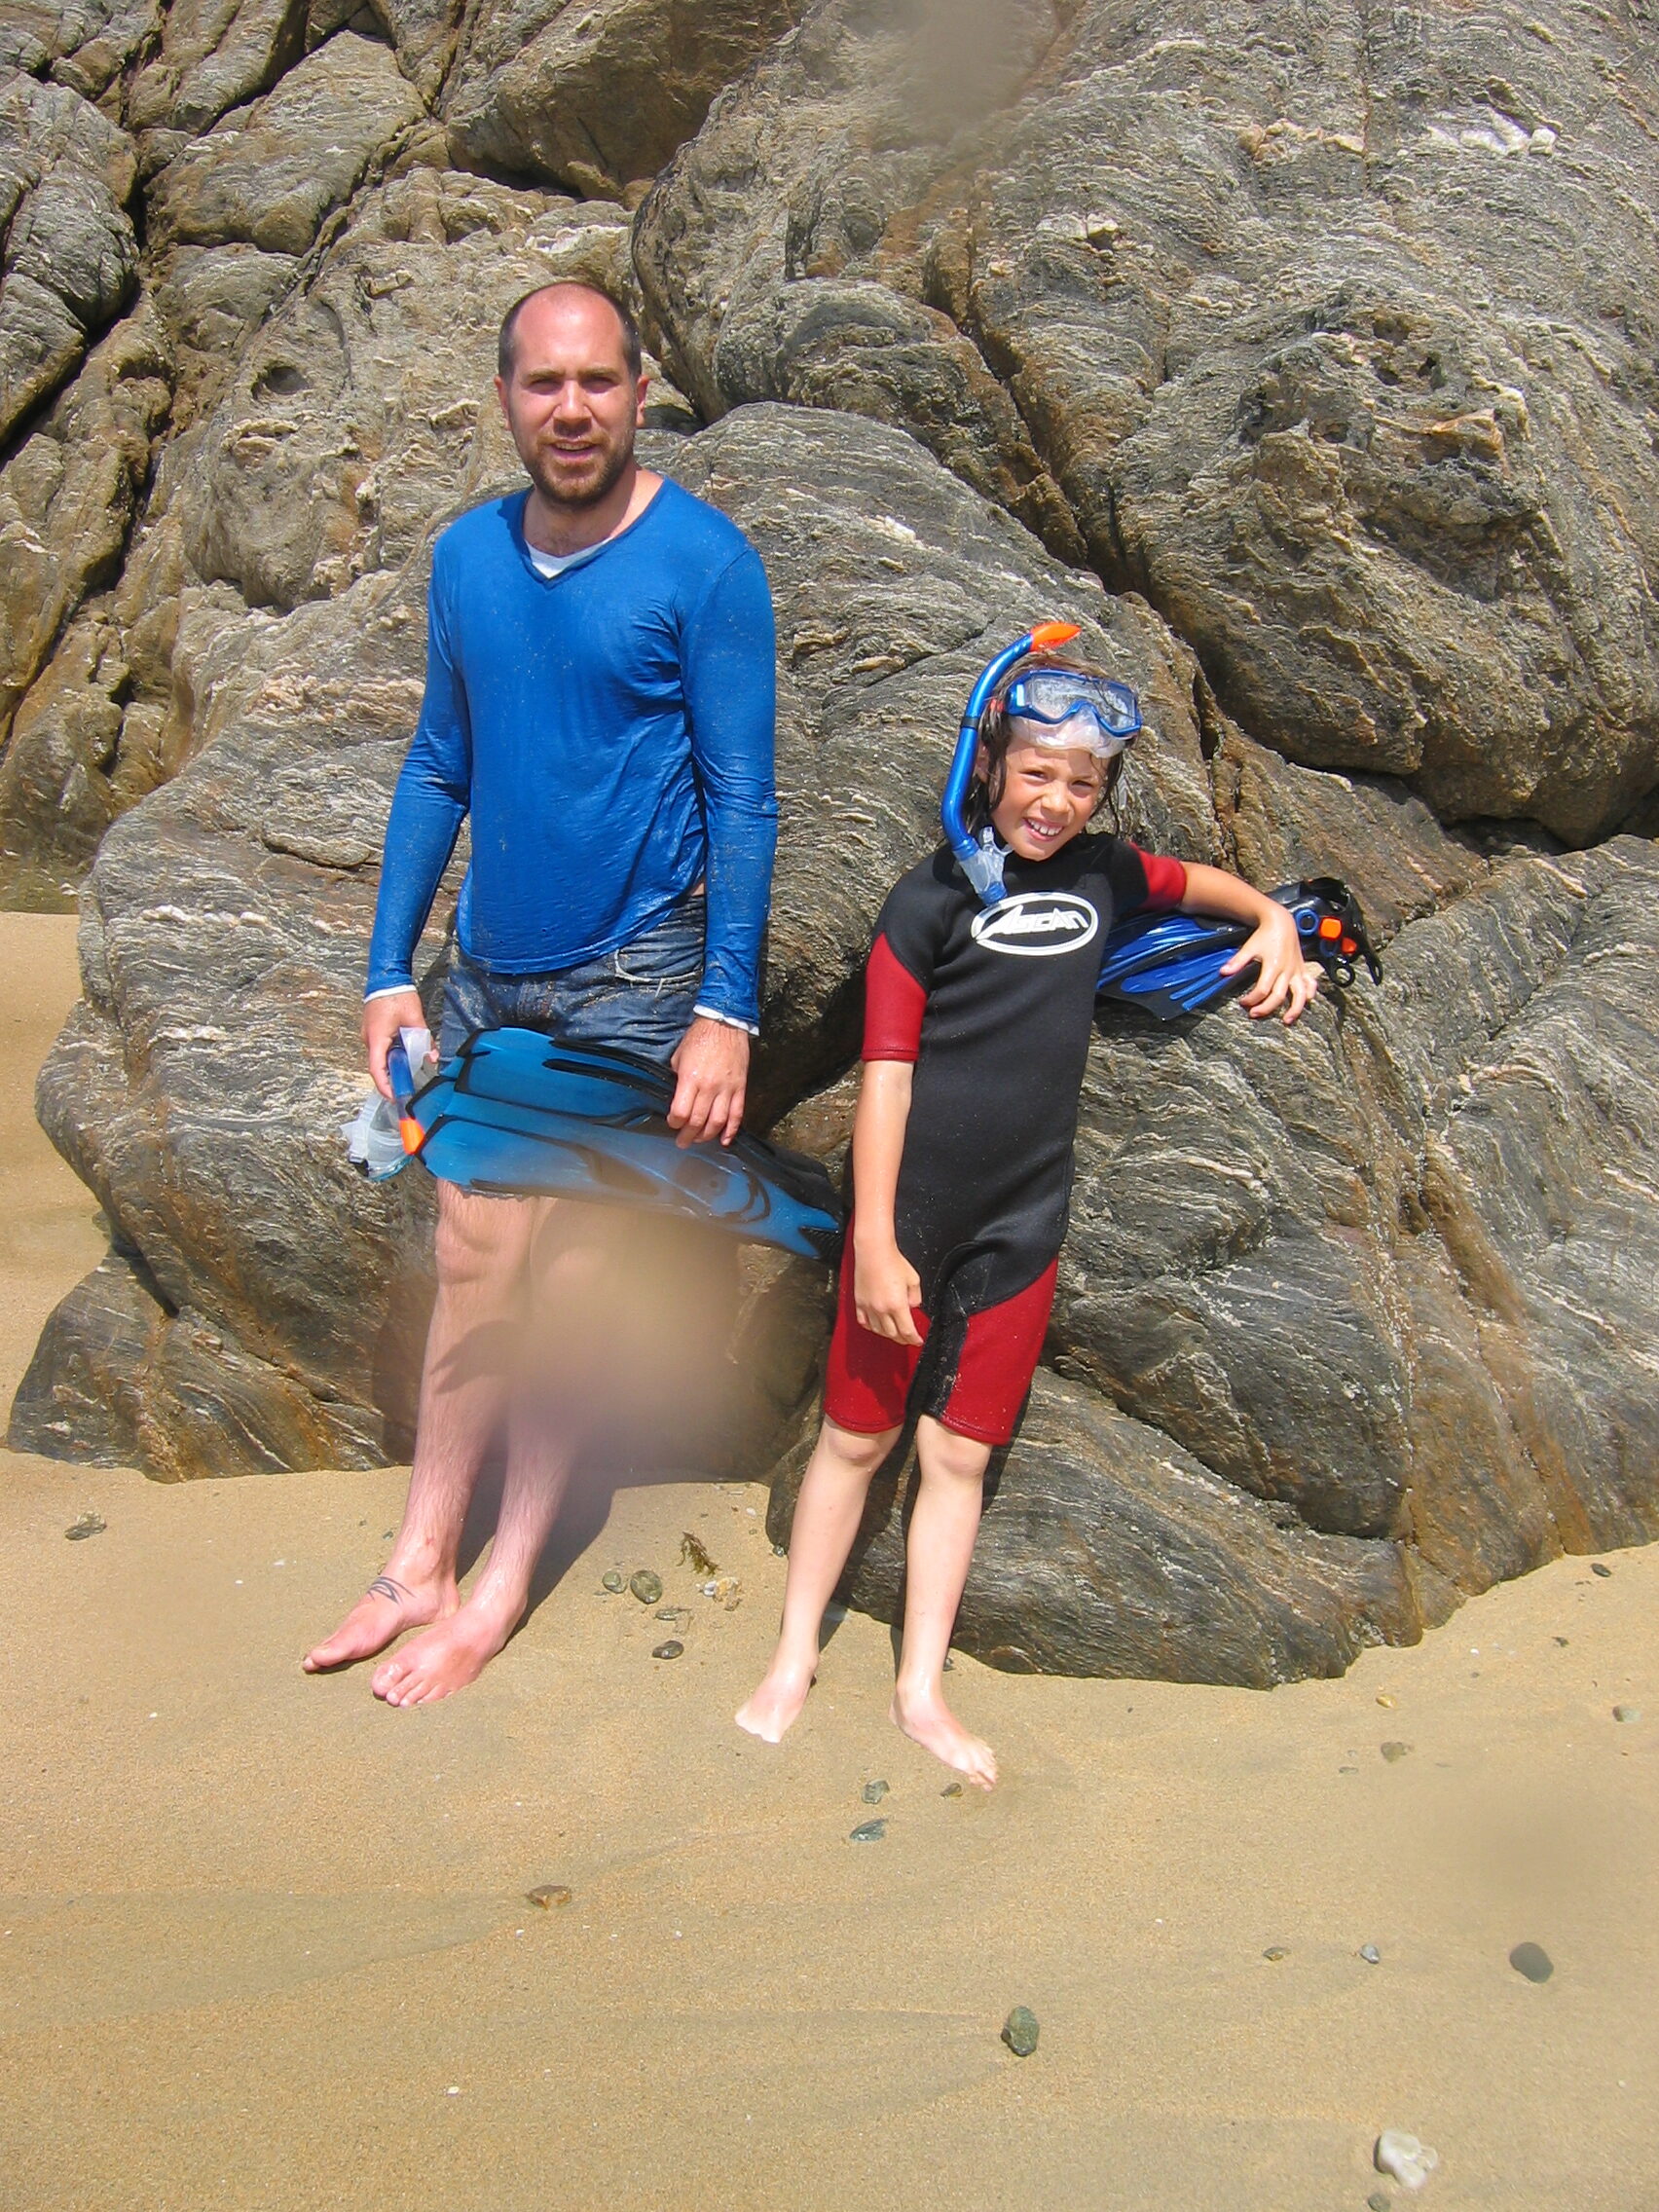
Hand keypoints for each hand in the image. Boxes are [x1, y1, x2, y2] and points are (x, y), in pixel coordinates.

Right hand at [362, 987, 425, 1098]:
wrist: (386, 977)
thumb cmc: (397, 995)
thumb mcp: (415, 1018)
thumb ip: (424, 1040)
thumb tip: (433, 1057)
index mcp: (377, 1038)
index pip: (376, 1069)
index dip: (384, 1086)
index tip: (394, 1097)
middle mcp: (369, 1039)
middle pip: (379, 1066)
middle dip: (392, 1078)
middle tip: (407, 1088)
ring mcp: (370, 1035)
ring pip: (381, 1057)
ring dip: (394, 1065)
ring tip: (409, 1073)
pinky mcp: (374, 1031)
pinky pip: (382, 1049)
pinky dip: (392, 1055)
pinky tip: (406, 1056)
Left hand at [667, 1017, 748, 1145]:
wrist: (724, 1023)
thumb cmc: (699, 1038)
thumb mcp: (679, 1057)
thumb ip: (679, 1079)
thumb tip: (678, 1096)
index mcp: (690, 1079)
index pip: (680, 1112)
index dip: (674, 1122)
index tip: (672, 1123)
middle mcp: (708, 1087)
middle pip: (697, 1121)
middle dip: (687, 1136)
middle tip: (682, 1142)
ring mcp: (726, 1089)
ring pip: (717, 1122)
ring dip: (707, 1136)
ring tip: (699, 1140)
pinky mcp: (740, 1088)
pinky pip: (737, 1115)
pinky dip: (731, 1131)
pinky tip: (724, 1140)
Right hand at [852, 1234, 923, 1345]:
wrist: (874, 1251)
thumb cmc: (892, 1261)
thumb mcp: (913, 1279)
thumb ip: (915, 1296)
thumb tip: (913, 1306)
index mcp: (897, 1304)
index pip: (907, 1331)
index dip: (914, 1339)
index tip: (917, 1340)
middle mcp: (881, 1308)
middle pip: (893, 1334)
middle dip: (903, 1339)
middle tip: (908, 1339)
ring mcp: (868, 1307)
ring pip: (878, 1330)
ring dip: (888, 1335)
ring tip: (895, 1334)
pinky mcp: (859, 1302)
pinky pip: (864, 1322)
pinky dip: (871, 1327)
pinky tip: (876, 1326)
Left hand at [1223, 906, 1320, 1023]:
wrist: (1281, 922)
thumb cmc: (1265, 935)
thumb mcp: (1249, 947)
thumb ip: (1237, 961)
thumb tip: (1223, 972)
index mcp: (1273, 965)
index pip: (1262, 990)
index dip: (1252, 999)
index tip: (1243, 1002)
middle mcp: (1287, 970)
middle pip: (1278, 996)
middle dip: (1266, 1008)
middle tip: (1254, 1014)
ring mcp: (1297, 971)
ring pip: (1300, 995)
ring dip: (1295, 1009)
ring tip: (1287, 1021)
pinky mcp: (1303, 969)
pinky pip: (1310, 983)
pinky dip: (1310, 993)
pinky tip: (1306, 1001)